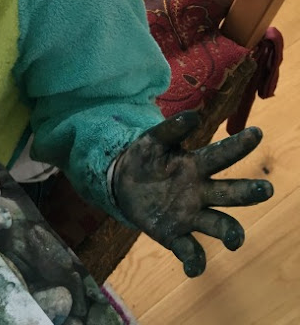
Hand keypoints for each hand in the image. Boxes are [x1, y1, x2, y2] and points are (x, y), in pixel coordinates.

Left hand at [112, 110, 272, 276]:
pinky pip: (190, 251)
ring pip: (218, 224)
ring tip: (234, 240)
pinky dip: (194, 262)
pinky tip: (193, 269)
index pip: (220, 155)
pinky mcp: (175, 235)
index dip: (238, 145)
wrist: (122, 183)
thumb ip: (171, 129)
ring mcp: (190, 215)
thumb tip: (193, 115)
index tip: (256, 132)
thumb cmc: (144, 158)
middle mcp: (200, 192)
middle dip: (247, 192)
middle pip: (228, 193)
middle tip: (264, 189)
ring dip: (229, 233)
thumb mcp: (152, 141)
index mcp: (194, 165)